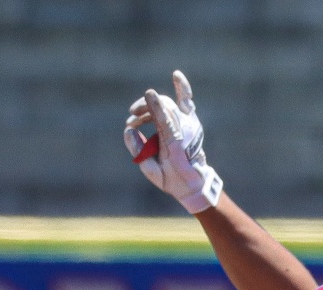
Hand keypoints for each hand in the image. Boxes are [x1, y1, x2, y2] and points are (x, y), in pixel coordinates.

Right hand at [123, 69, 224, 213]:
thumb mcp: (152, 170)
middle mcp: (185, 130)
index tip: (149, 94)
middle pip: (164, 108)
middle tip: (131, 118)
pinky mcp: (191, 120)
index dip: (156, 107)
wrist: (193, 181)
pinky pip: (186, 100)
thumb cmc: (171, 178)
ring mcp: (190, 123)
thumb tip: (129, 130)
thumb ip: (139, 150)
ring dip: (150, 106)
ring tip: (135, 118)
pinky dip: (182, 88)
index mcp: (176, 144)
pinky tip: (176, 75)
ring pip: (169, 103)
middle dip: (144, 108)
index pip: (166, 121)